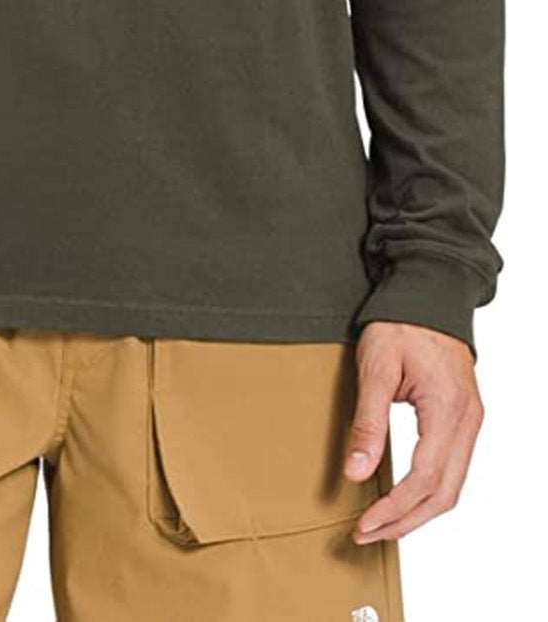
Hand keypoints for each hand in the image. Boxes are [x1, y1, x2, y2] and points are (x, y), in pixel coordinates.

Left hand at [345, 320, 483, 542]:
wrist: (429, 292)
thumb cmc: (401, 323)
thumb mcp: (375, 368)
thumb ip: (367, 422)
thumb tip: (355, 473)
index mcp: (447, 411)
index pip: (423, 479)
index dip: (393, 509)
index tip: (363, 524)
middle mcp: (467, 422)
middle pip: (443, 494)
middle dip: (405, 521)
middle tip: (367, 532)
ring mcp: (470, 421)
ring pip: (452, 486)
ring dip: (418, 511)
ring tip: (382, 522)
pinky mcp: (465, 418)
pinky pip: (453, 468)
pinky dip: (429, 491)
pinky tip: (403, 496)